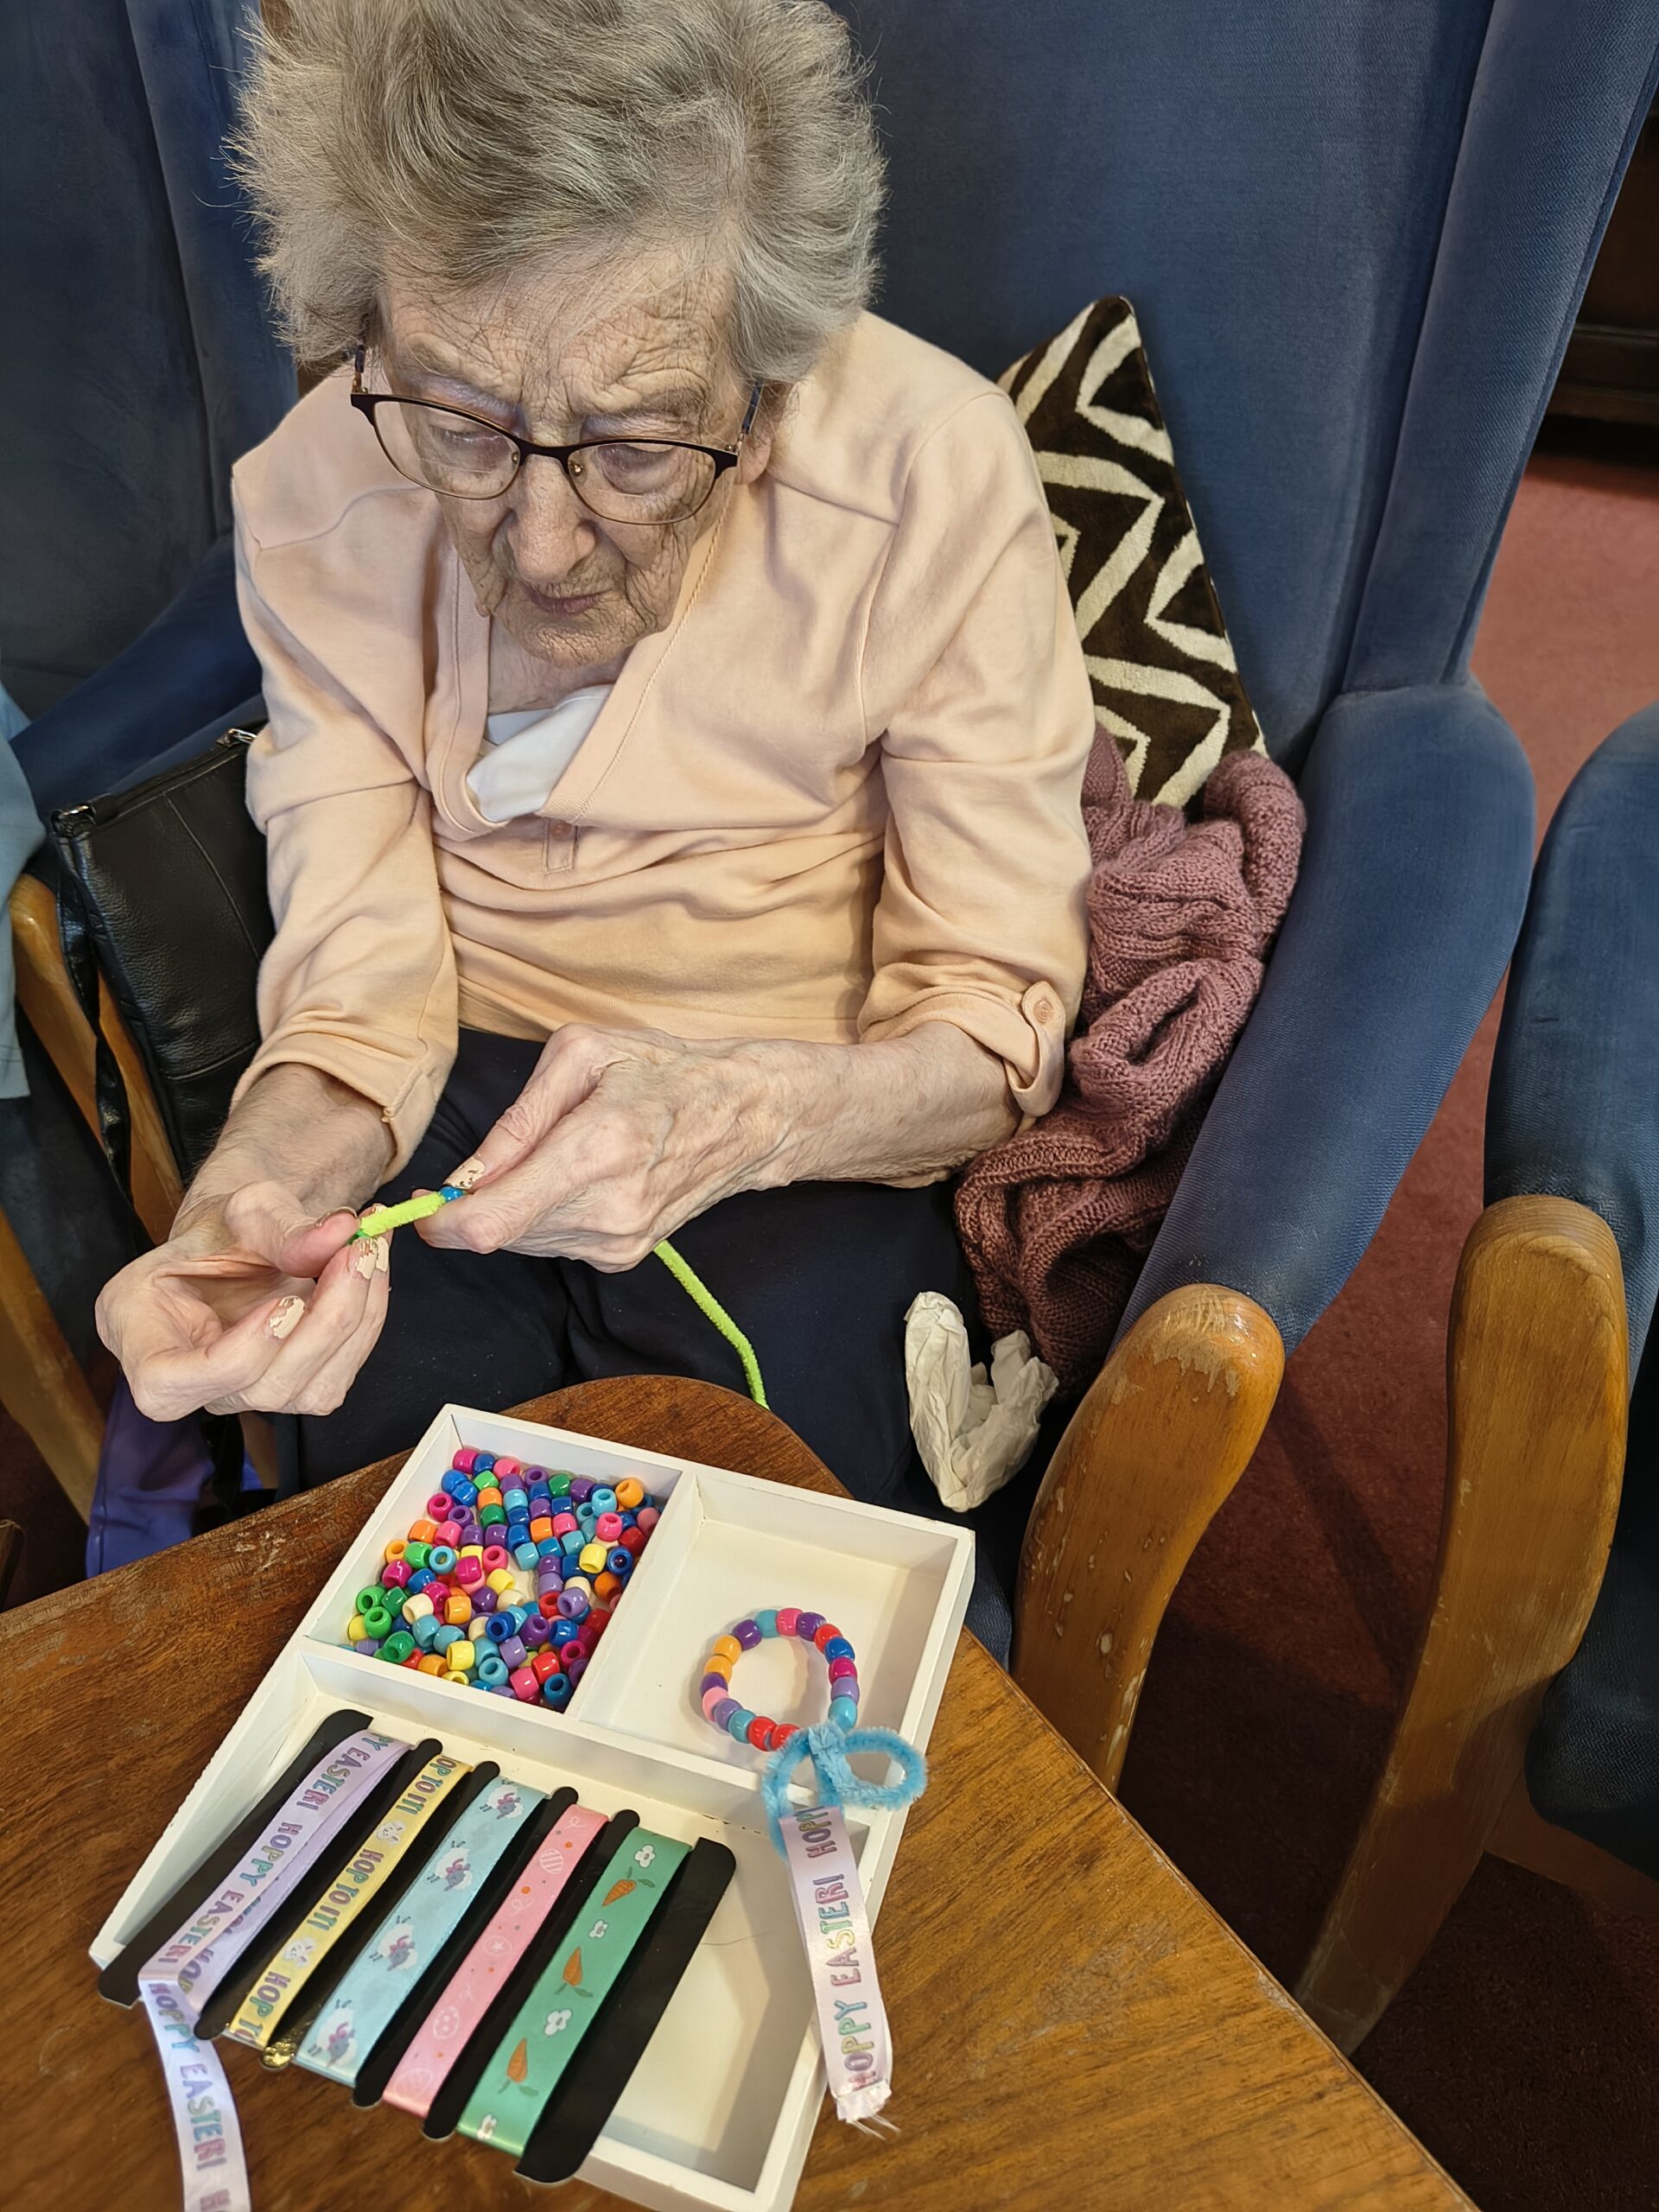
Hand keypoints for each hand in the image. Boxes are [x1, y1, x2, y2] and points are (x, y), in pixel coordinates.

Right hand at [96, 1181, 389, 1420]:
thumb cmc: (224, 1230)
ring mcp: (244, 1395)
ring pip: (314, 1391)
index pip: (171, 1383)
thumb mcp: (243, 1208)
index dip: (239, 1355)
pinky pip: (341, 1375)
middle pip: (264, 1388)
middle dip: (326, 1320)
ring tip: (368, 1250)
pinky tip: (370, 1269)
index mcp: (141, 1338)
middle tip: (357, 1251)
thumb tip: (339, 1231)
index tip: (286, 1302)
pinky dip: (368, 1319)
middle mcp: (189, 1384)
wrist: (247, 1241)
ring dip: (358, 1319)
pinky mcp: (293, 1391)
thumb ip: (282, 1224)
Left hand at [418, 1025, 768, 1268]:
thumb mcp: (582, 1055)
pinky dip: (542, 1217)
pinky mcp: (625, 1257)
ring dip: (512, 1209)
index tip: (419, 1207)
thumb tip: (465, 1176)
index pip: (492, 1221)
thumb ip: (517, 1117)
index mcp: (595, 1149)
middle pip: (499, 1233)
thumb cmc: (661, 1072)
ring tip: (554, 1158)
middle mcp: (607, 1209)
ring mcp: (619, 1241)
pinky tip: (575, 1180)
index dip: (439, 1223)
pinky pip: (552, 1245)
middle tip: (492, 1162)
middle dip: (476, 1203)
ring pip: (521, 1242)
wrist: (744, 1117)